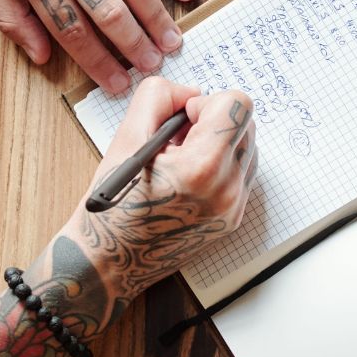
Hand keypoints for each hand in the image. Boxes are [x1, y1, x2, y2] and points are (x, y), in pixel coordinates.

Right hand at [0, 77, 254, 356]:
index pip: (239, 105)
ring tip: (180, 162)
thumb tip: (191, 92)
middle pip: (247, 124)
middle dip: (213, 122)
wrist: (109, 264)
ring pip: (248, 148)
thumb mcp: (127, 137)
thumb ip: (159, 96)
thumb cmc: (112, 205)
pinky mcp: (233, 220)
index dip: (208, 101)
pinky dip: (220, 166)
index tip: (184, 116)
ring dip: (219, 143)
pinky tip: (187, 179)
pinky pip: (241, 174)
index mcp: (202, 168)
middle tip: (177, 140)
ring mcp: (234, 208)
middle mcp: (227, 190)